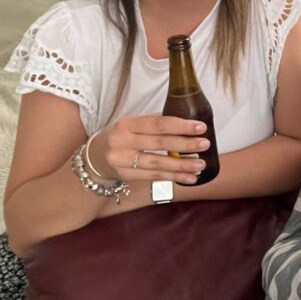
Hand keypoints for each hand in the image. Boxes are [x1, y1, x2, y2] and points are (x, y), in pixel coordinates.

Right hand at [87, 115, 209, 184]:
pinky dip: (174, 177)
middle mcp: (122, 141)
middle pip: (159, 143)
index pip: (158, 124)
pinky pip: (154, 176)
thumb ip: (156, 123)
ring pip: (157, 163)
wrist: (95, 158)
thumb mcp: (133, 125)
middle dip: (185, 144)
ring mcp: (122, 160)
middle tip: (205, 144)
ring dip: (182, 165)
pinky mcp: (126, 176)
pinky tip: (190, 178)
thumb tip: (188, 121)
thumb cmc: (123, 137)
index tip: (200, 127)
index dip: (180, 125)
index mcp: (127, 123)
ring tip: (201, 164)